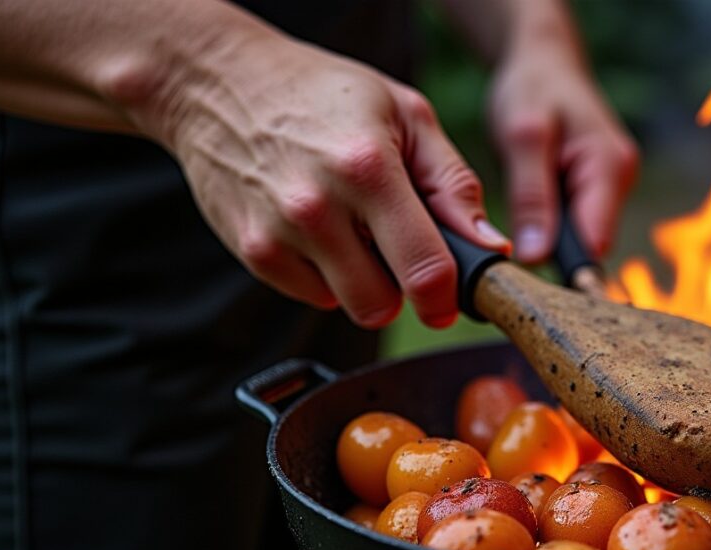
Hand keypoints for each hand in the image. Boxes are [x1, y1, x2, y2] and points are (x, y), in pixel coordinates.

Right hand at [142, 33, 509, 328]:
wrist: (220, 83)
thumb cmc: (323, 94)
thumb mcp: (407, 116)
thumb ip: (454, 185)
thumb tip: (490, 247)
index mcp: (368, 167)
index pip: (424, 268)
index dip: (448, 298)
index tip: (452, 299)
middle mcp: (317, 206)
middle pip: (382, 306)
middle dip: (401, 290)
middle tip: (399, 251)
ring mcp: (277, 234)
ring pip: (347, 306)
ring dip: (363, 282)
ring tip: (354, 229)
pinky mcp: (252, 252)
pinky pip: (311, 296)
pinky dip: (325, 276)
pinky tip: (319, 230)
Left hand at [488, 40, 638, 262]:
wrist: (542, 63)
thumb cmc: (533, 87)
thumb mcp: (522, 137)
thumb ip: (532, 196)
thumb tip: (536, 256)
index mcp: (610, 167)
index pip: (596, 242)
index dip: (565, 271)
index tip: (526, 290)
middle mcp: (620, 181)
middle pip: (589, 247)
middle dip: (551, 258)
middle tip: (505, 266)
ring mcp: (609, 188)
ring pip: (578, 240)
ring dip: (546, 243)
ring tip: (510, 239)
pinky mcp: (592, 192)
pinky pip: (572, 226)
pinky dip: (547, 229)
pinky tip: (524, 223)